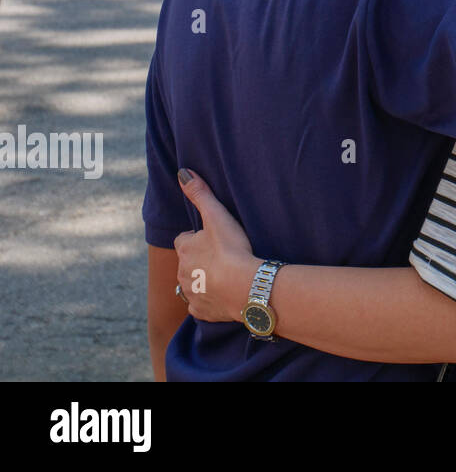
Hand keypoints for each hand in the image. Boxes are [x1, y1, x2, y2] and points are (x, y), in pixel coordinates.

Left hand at [173, 169, 258, 322]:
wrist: (245, 286)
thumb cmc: (232, 249)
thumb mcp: (217, 217)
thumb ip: (200, 194)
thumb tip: (182, 172)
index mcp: (185, 249)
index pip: (185, 240)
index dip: (198, 238)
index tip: (214, 238)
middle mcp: (182, 272)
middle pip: (187, 262)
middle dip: (199, 259)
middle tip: (222, 256)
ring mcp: (190, 293)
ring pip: (192, 284)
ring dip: (203, 279)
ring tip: (225, 275)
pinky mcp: (200, 311)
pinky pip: (200, 305)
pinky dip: (209, 300)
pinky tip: (223, 295)